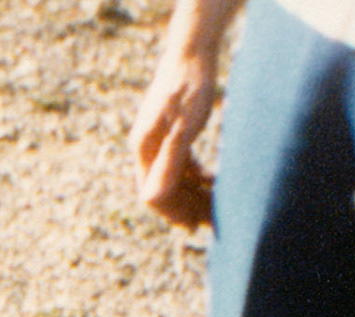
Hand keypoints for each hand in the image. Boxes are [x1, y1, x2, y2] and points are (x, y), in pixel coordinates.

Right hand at [128, 44, 219, 228]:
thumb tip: (151, 200)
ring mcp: (157, 140)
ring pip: (172, 176)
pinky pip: (180, 162)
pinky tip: (209, 181)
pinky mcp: (170, 132)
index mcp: (144, 149)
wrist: (191, 52)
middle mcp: (146, 147)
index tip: (191, 226)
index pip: (152, 192)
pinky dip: (194, 175)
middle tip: (207, 222)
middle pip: (162, 187)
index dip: (171, 212)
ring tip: (211, 207)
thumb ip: (169, 164)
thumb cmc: (190, 88)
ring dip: (190, 193)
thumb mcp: (184, 128)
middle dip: (183, 206)